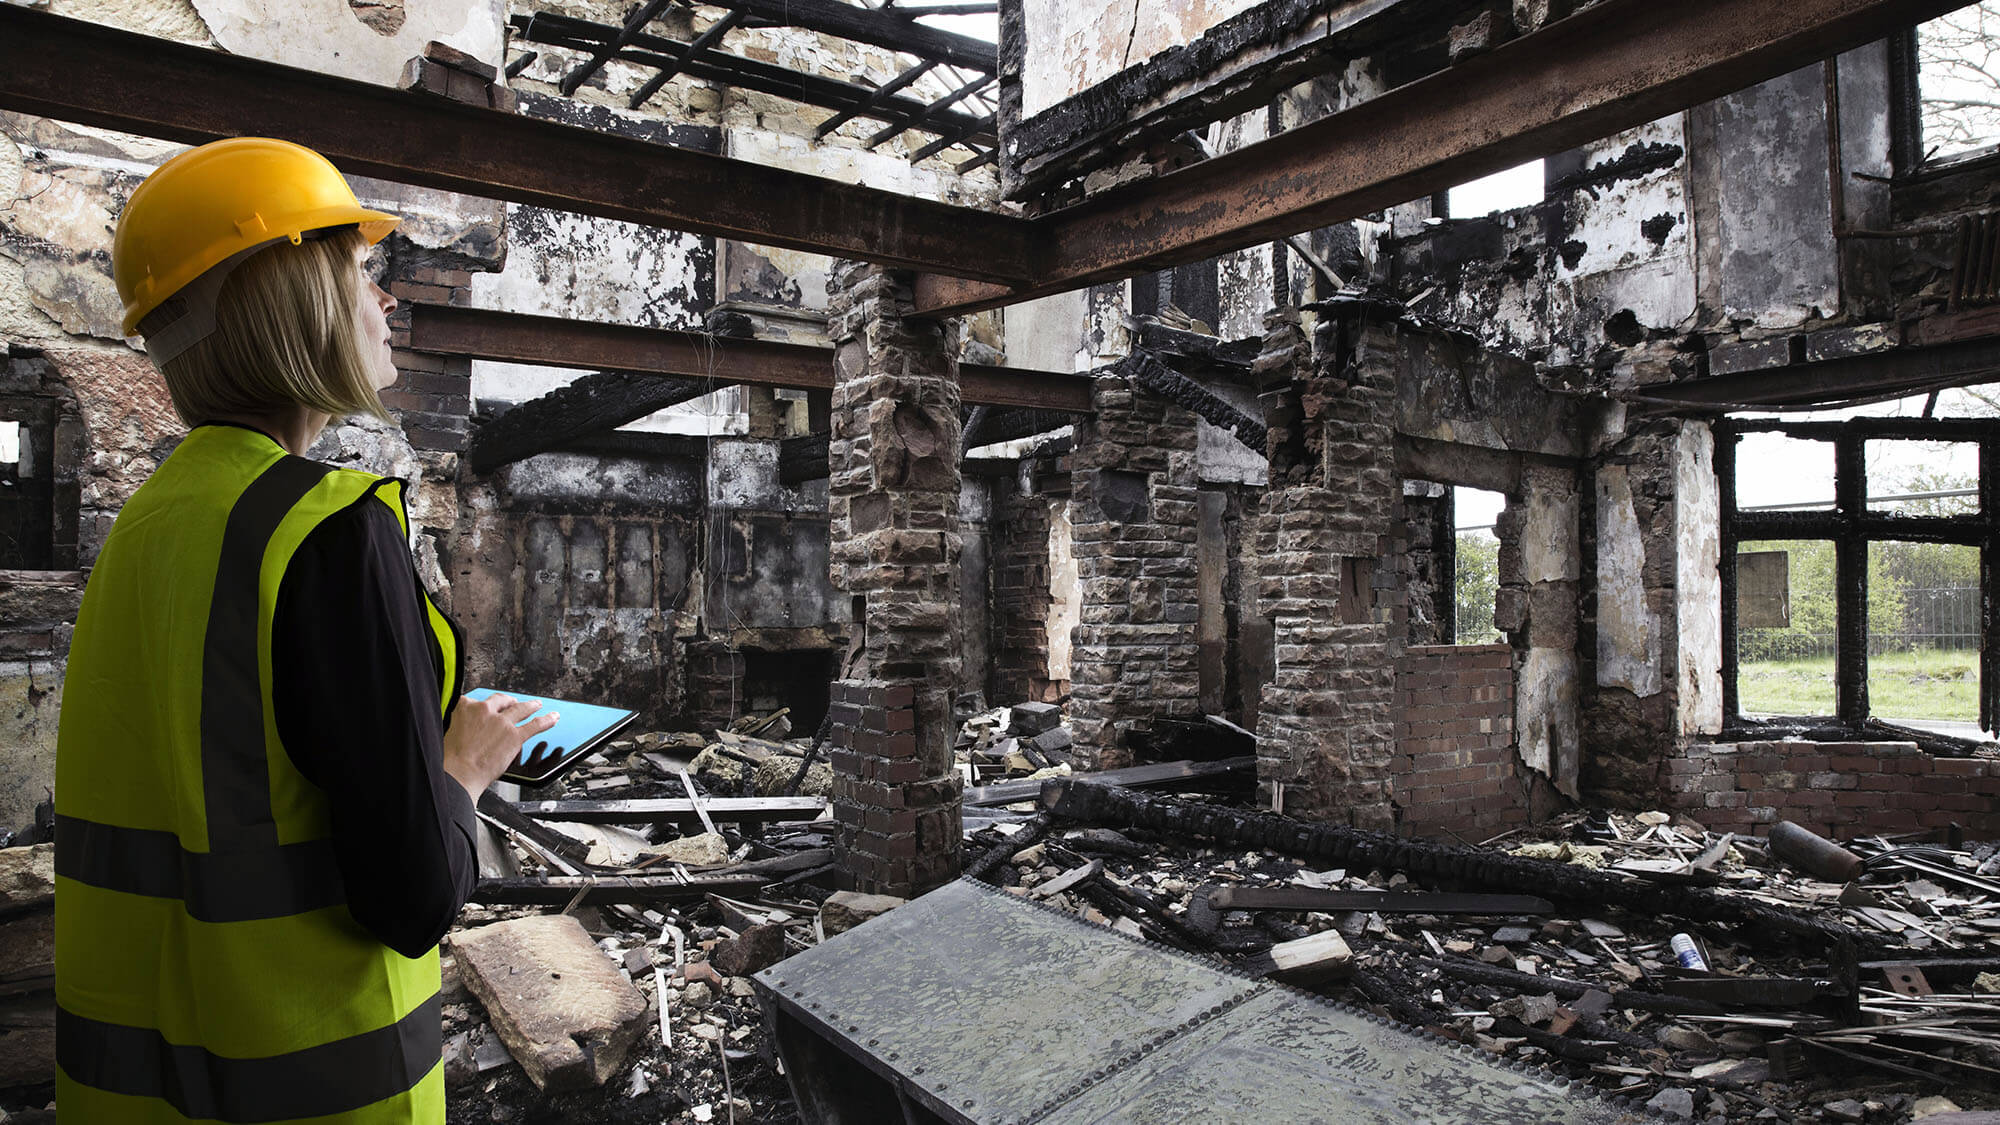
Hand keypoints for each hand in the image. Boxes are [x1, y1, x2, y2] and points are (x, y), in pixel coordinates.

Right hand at [442, 694, 557, 798]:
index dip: (484, 705)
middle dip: (509, 701)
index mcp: (464, 708)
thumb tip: (465, 729)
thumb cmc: (450, 760)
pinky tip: (553, 718)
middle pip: (501, 701)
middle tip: (514, 702)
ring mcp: (501, 722)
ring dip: (531, 705)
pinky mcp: (515, 736)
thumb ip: (460, 726)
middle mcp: (484, 711)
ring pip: (520, 709)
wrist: (458, 773)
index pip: (477, 701)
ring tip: (537, 704)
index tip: (487, 708)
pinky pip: (534, 725)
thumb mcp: (449, 733)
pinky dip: (546, 720)